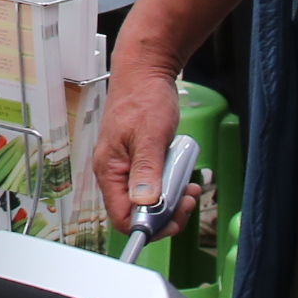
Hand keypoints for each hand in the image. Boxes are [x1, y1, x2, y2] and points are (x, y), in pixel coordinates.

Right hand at [89, 64, 185, 231]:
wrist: (146, 72)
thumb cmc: (143, 97)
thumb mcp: (150, 135)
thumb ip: (146, 171)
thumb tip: (144, 203)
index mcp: (109, 170)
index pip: (122, 217)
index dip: (148, 225)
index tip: (173, 218)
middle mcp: (114, 173)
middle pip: (136, 213)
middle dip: (165, 212)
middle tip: (187, 199)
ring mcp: (127, 167)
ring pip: (148, 200)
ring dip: (171, 199)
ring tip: (189, 187)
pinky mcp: (139, 161)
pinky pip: (154, 185)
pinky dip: (170, 184)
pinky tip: (182, 175)